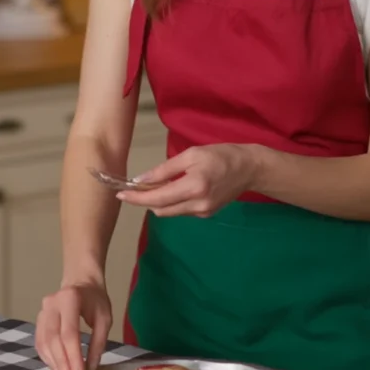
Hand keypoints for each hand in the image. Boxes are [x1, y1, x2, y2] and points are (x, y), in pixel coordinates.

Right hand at [35, 281, 111, 369]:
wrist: (80, 281)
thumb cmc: (95, 299)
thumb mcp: (104, 317)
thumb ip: (99, 341)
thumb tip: (92, 368)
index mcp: (69, 299)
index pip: (69, 334)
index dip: (74, 359)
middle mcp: (51, 305)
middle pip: (54, 341)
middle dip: (63, 366)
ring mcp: (41, 312)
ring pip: (44, 345)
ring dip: (55, 366)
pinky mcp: (38, 321)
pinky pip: (40, 344)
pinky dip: (49, 360)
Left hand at [117, 144, 260, 217]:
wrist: (249, 168)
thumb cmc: (220, 155)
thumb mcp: (191, 155)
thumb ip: (165, 169)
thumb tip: (140, 180)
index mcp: (193, 187)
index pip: (157, 198)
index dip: (136, 198)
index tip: (120, 195)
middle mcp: (197, 204)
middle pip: (161, 210)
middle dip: (145, 201)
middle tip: (135, 188)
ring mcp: (203, 212)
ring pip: (170, 212)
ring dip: (158, 202)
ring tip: (154, 187)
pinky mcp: (207, 214)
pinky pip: (182, 211)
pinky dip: (173, 202)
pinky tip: (175, 189)